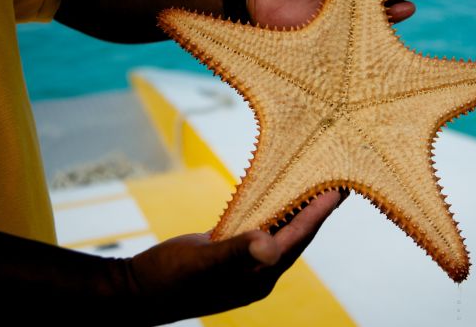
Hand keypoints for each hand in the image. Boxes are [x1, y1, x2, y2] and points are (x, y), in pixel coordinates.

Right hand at [127, 191, 341, 323]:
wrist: (136, 292)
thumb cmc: (167, 279)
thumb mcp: (201, 262)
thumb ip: (236, 252)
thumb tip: (272, 245)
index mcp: (259, 276)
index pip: (297, 239)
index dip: (319, 213)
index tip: (339, 189)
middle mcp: (258, 272)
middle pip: (296, 235)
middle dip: (316, 210)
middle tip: (337, 183)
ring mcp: (244, 264)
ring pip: (279, 231)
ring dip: (296, 209)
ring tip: (314, 186)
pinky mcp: (230, 254)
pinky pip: (258, 229)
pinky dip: (270, 212)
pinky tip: (276, 198)